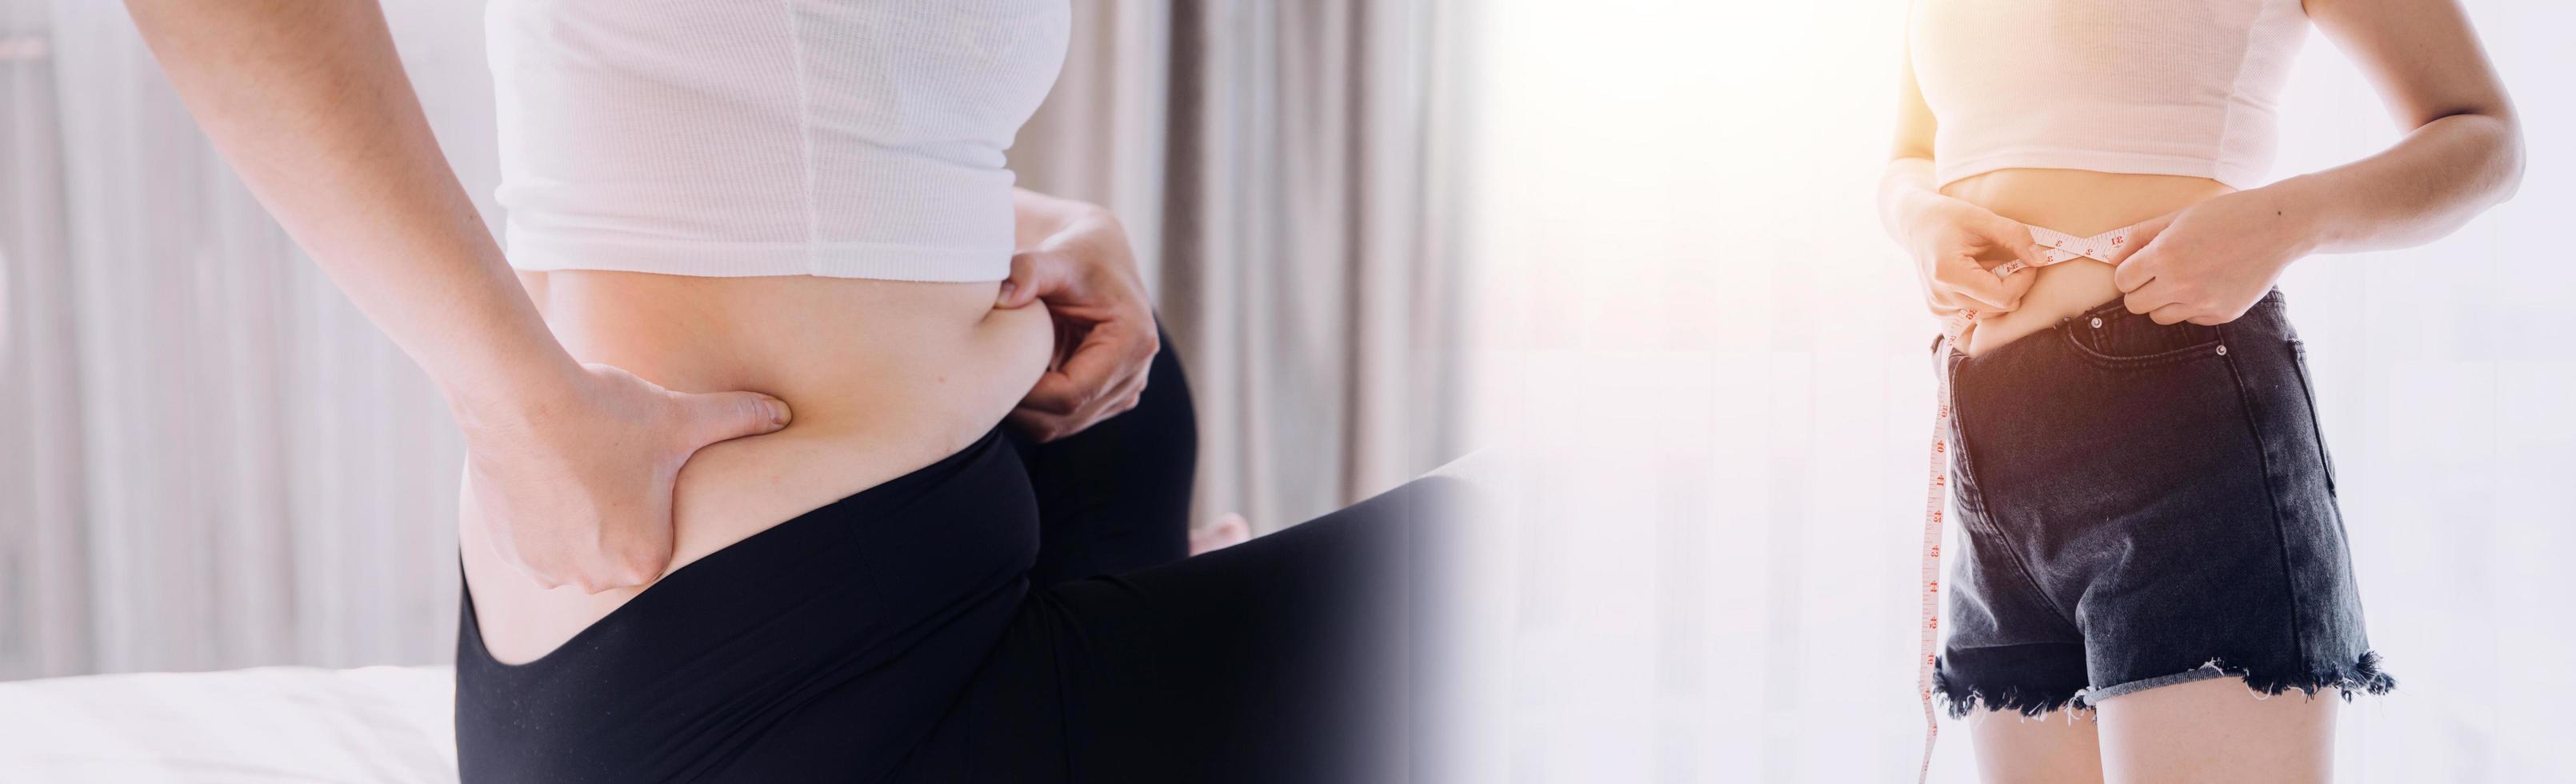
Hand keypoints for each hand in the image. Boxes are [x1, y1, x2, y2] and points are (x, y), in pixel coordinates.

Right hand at [458, 364, 790, 591]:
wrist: (522, 398)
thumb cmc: (607, 413)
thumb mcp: (682, 417)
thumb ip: (739, 418)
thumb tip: (786, 413)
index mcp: (642, 562)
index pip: (660, 544)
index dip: (653, 505)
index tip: (642, 476)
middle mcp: (593, 579)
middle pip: (616, 552)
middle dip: (617, 519)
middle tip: (609, 470)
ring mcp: (545, 569)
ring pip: (575, 550)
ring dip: (578, 524)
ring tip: (578, 471)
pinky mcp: (506, 552)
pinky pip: (535, 544)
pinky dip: (542, 519)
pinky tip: (548, 477)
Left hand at [997, 192, 1157, 441]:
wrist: (1097, 258)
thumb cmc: (1078, 255)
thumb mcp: (1055, 257)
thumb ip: (1029, 271)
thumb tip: (1003, 298)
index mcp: (1133, 342)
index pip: (1071, 396)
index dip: (1025, 393)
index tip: (989, 369)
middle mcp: (1135, 373)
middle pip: (1065, 420)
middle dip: (1019, 404)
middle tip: (981, 374)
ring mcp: (1123, 391)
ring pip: (1060, 427)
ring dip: (1023, 409)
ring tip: (998, 371)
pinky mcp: (1107, 399)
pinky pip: (1061, 421)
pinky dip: (1033, 408)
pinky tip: (1015, 375)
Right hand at [1895, 190, 2047, 318]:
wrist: (1915, 223)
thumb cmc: (1948, 216)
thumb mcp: (1983, 218)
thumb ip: (2016, 237)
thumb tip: (2042, 260)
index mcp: (1949, 273)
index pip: (2003, 296)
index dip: (2024, 280)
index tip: (2027, 261)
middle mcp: (1941, 297)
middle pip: (1999, 307)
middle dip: (2013, 285)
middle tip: (2009, 259)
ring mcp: (1938, 306)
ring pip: (1990, 312)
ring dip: (1998, 290)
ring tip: (1987, 265)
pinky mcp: (1939, 309)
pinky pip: (1977, 311)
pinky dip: (1984, 295)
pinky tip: (1974, 274)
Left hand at [2113, 188, 2314, 324]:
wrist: (2278, 227)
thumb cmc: (2227, 215)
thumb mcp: (2179, 217)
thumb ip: (2141, 236)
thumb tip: (2112, 257)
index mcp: (2165, 255)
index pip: (2123, 281)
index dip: (2129, 272)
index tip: (2140, 265)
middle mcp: (2181, 283)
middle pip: (2135, 305)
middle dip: (2141, 289)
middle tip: (2158, 274)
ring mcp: (2203, 303)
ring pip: (2160, 317)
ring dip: (2164, 300)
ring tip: (2185, 278)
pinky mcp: (2223, 314)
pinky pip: (2191, 319)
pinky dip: (2192, 306)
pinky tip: (2209, 283)